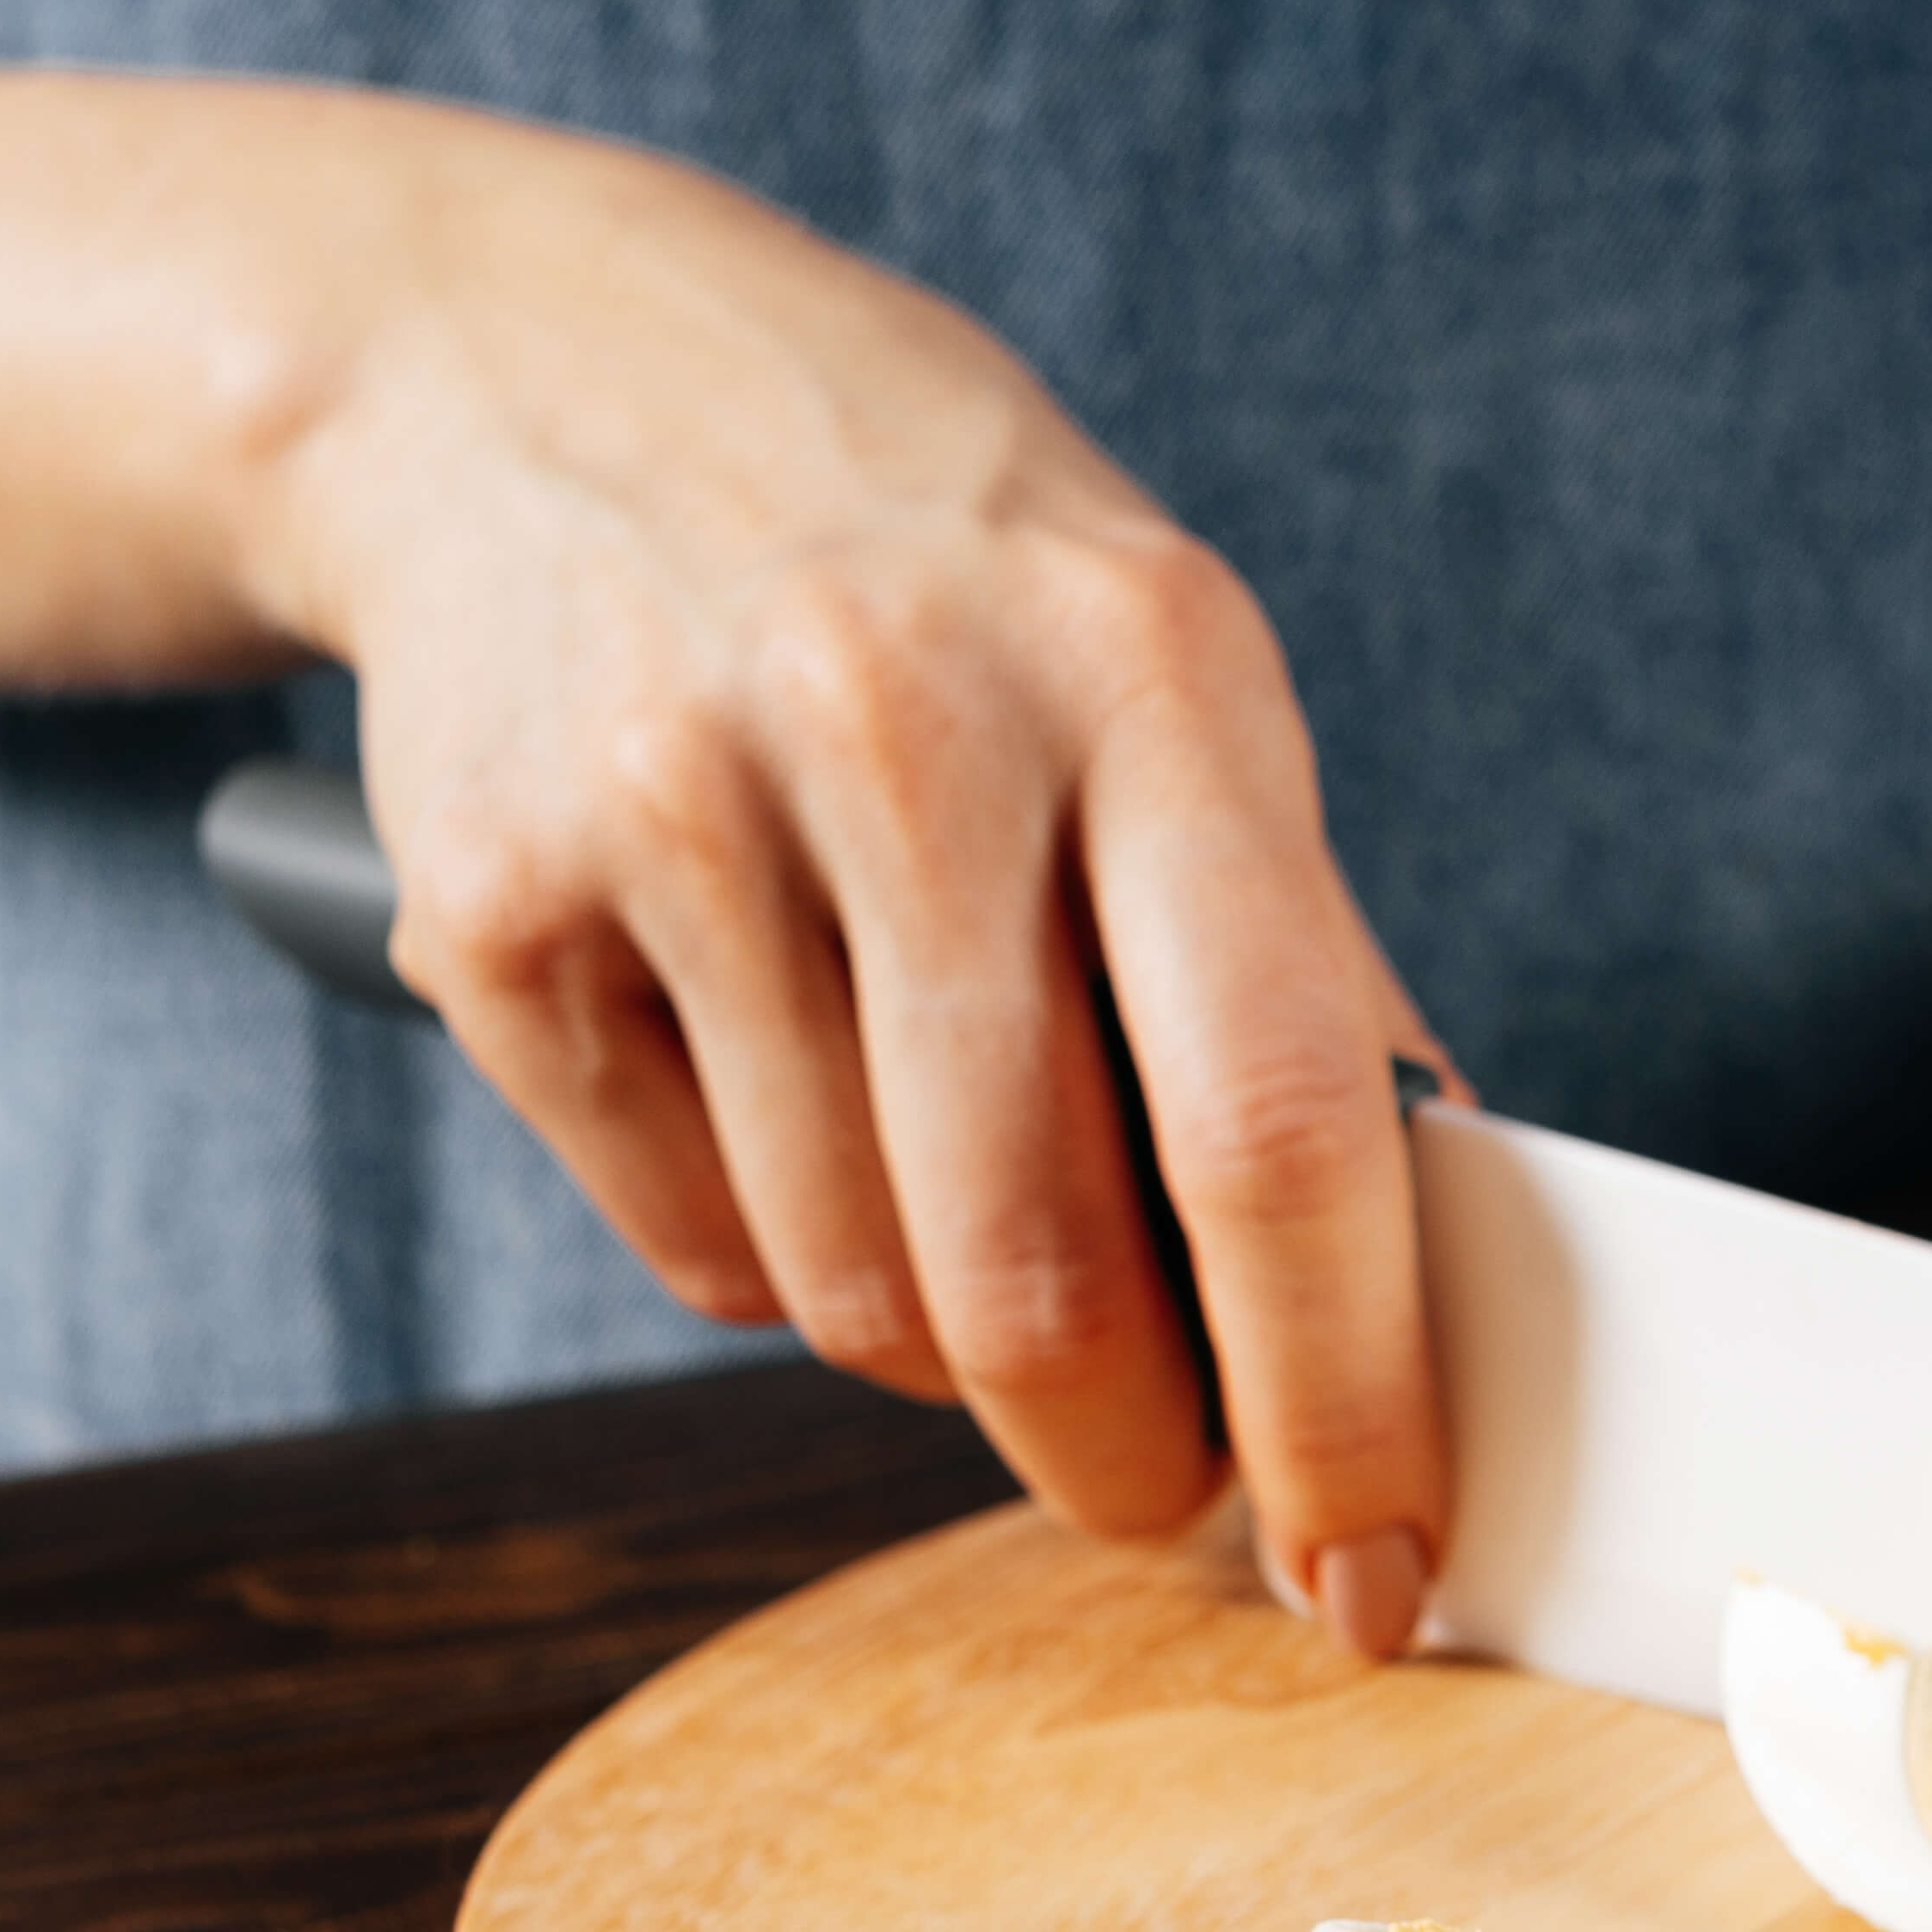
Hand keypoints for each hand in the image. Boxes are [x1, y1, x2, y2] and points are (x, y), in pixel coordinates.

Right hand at [262, 137, 1458, 1650]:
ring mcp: (675, 814)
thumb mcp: (1158, 665)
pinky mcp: (491, 914)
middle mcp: (906, 729)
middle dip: (1134, 1457)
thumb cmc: (921, 561)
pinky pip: (695, 1249)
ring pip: (859, 1300)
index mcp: (1146, 671)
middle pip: (1044, 1272)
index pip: (1276, 1123)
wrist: (522, 363)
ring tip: (962, 1215)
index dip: (1342, 1396)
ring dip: (946, 1348)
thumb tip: (1440, 1277)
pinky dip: (778, 1257)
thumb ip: (1295, 960)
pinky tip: (784, 1097)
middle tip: (1169, 1488)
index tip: (1377, 1568)